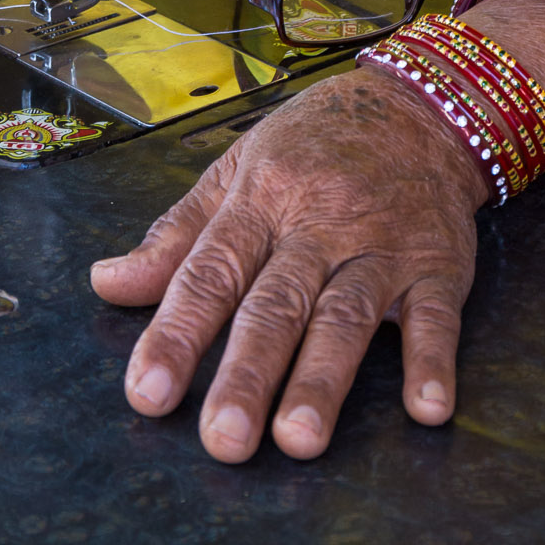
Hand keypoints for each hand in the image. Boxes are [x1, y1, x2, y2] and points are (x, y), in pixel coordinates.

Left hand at [90, 68, 486, 461]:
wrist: (416, 104)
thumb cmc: (313, 143)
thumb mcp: (239, 166)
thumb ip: (177, 232)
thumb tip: (107, 282)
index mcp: (262, 198)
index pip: (211, 271)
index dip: (177, 332)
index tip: (146, 392)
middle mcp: (319, 224)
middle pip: (278, 304)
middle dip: (248, 373)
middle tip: (222, 440)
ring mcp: (381, 245)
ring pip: (346, 316)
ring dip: (323, 379)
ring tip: (298, 439)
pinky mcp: (437, 264)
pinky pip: (437, 316)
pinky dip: (433, 361)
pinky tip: (427, 408)